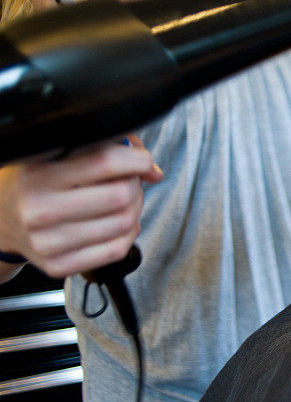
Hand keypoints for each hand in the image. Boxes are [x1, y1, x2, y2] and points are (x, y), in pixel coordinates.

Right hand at [0, 136, 162, 278]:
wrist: (2, 218)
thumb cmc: (40, 180)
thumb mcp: (60, 153)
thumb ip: (109, 148)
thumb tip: (152, 171)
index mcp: (41, 174)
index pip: (107, 161)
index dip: (138, 159)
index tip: (142, 161)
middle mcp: (40, 209)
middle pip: (121, 196)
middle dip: (135, 185)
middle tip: (129, 182)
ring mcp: (47, 242)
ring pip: (125, 223)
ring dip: (135, 209)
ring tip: (122, 202)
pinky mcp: (58, 266)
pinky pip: (117, 250)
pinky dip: (129, 234)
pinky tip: (117, 223)